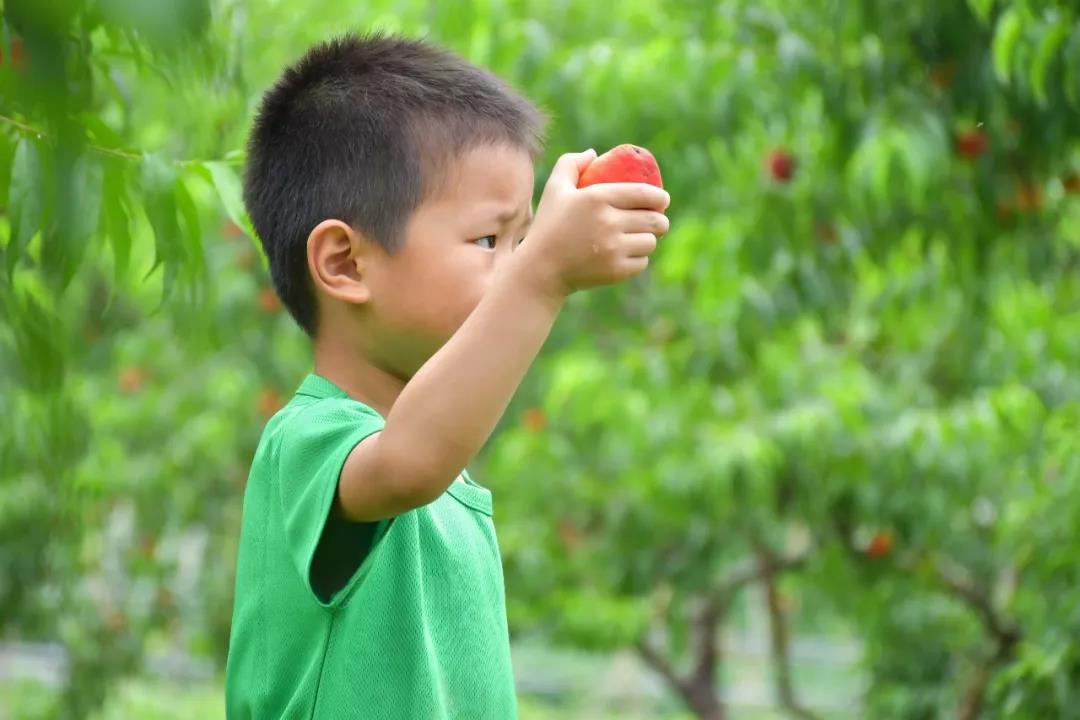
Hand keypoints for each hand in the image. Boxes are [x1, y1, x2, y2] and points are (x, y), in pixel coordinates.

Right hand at [516, 149, 670, 299]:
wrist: (541, 269)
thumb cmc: (548, 226)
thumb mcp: (555, 189)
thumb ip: (570, 164)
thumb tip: (594, 154)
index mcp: (597, 198)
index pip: (644, 194)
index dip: (660, 197)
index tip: (663, 200)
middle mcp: (608, 222)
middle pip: (655, 220)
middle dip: (661, 220)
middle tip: (657, 221)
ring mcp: (613, 248)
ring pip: (650, 242)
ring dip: (649, 240)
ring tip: (641, 238)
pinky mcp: (616, 271)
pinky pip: (641, 263)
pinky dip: (638, 260)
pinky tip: (629, 255)